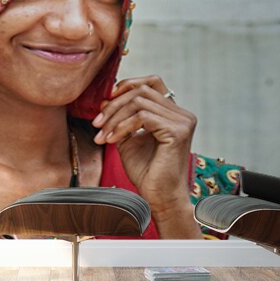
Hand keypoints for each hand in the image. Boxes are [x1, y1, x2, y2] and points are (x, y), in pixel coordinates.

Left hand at [91, 75, 197, 231]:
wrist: (158, 197)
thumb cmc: (147, 172)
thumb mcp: (128, 139)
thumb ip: (119, 118)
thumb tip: (105, 99)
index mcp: (174, 114)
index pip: (152, 83)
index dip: (128, 85)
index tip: (106, 102)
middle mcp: (182, 114)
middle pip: (142, 91)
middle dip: (114, 105)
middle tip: (97, 123)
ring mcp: (182, 122)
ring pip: (139, 103)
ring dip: (114, 118)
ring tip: (103, 136)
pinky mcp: (177, 131)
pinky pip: (143, 117)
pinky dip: (122, 127)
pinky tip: (113, 140)